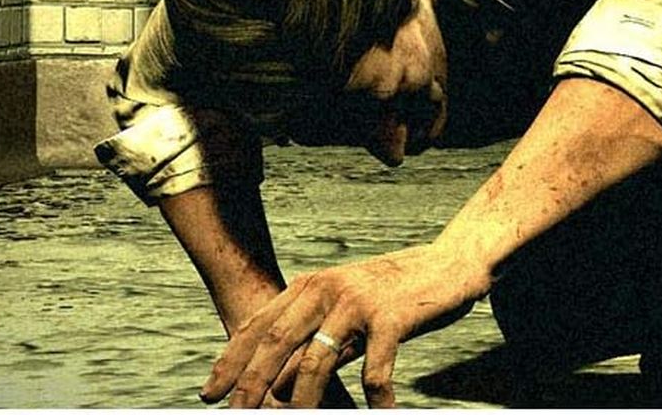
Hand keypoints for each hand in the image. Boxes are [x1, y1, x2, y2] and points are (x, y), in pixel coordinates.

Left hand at [202, 244, 487, 407]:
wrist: (450, 262)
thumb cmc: (396, 290)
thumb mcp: (346, 307)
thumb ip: (314, 338)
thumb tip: (275, 382)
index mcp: (310, 286)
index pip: (259, 327)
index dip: (230, 361)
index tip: (211, 392)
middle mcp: (327, 290)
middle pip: (275, 344)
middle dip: (250, 386)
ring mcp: (358, 304)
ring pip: (317, 362)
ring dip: (302, 401)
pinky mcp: (391, 318)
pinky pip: (374, 370)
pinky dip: (373, 399)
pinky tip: (378, 413)